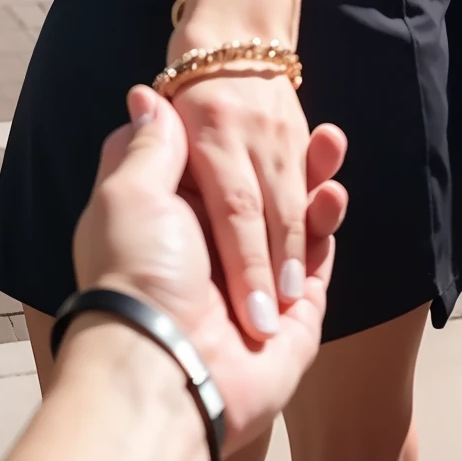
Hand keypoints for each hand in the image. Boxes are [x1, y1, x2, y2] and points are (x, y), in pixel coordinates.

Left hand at [71, 87, 347, 447]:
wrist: (166, 363)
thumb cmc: (137, 273)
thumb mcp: (129, 196)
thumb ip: (148, 145)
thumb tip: (145, 97)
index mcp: (177, 220)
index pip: (217, 168)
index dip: (240, 136)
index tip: (260, 98)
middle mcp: (217, 249)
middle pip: (265, 191)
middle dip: (291, 157)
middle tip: (312, 125)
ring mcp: (259, 280)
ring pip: (298, 219)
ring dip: (316, 181)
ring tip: (331, 144)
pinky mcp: (296, 310)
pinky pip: (318, 258)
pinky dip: (327, 224)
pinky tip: (332, 193)